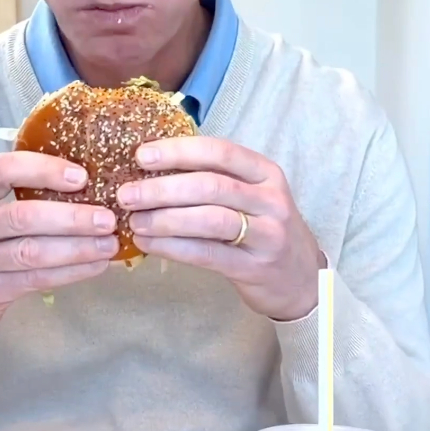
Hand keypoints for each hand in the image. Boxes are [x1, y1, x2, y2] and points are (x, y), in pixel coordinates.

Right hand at [0, 153, 117, 344]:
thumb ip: (18, 197)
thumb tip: (86, 185)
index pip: (3, 169)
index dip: (44, 169)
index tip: (83, 177)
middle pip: (23, 215)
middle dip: (72, 216)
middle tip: (108, 218)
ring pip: (32, 251)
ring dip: (77, 247)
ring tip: (109, 244)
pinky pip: (35, 279)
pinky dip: (70, 272)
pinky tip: (94, 266)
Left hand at [117, 137, 323, 320]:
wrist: (302, 279)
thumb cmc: (264, 228)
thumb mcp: (252, 195)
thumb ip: (215, 179)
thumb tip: (152, 169)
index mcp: (265, 172)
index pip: (219, 152)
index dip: (178, 152)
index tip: (142, 156)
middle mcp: (270, 199)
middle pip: (210, 186)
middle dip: (162, 188)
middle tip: (127, 194)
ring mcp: (267, 234)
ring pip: (209, 220)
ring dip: (165, 219)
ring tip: (134, 220)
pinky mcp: (255, 267)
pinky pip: (207, 254)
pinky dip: (173, 247)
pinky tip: (149, 243)